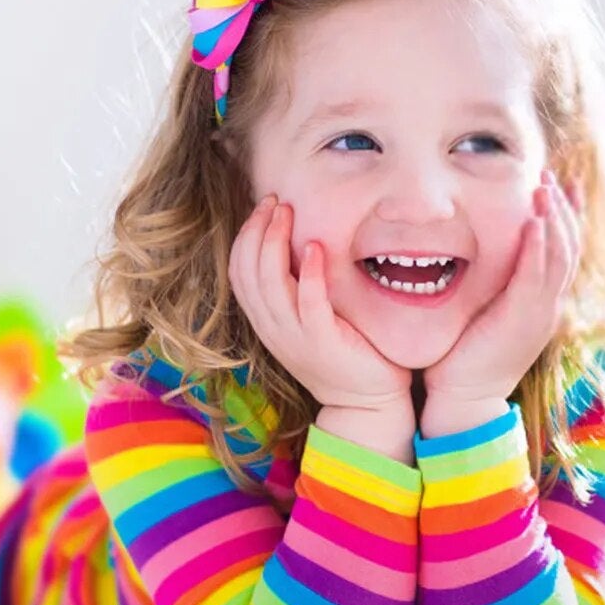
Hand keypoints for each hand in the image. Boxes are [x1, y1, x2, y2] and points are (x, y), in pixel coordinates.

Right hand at [229, 196, 412, 410]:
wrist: (366, 404)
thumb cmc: (344, 356)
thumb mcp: (309, 322)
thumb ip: (297, 292)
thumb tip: (300, 247)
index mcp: (267, 322)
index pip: (238, 272)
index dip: (246, 236)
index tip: (263, 207)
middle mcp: (274, 329)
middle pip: (248, 271)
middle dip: (257, 230)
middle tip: (274, 200)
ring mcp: (295, 337)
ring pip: (270, 283)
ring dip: (275, 242)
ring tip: (287, 212)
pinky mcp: (323, 342)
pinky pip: (308, 303)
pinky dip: (309, 274)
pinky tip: (315, 248)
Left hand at [421, 173, 579, 431]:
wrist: (463, 400)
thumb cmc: (463, 359)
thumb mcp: (482, 314)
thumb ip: (488, 286)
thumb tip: (473, 255)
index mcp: (540, 304)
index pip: (562, 252)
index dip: (564, 218)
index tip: (558, 186)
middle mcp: (547, 306)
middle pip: (568, 247)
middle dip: (561, 208)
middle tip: (549, 175)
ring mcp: (539, 314)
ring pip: (559, 257)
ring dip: (553, 218)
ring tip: (544, 186)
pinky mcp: (523, 321)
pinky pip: (538, 277)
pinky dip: (540, 247)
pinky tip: (536, 222)